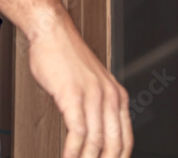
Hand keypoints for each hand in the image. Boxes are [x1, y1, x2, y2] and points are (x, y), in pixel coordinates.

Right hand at [27, 12, 132, 157]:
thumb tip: (91, 137)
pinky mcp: (73, 96)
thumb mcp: (91, 84)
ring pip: (96, 144)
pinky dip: (72, 152)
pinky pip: (78, 133)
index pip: (126, 141)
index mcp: (117, 96)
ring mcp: (92, 97)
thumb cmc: (65, 57)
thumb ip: (95, 108)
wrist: (52, 32)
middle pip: (115, 147)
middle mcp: (109, 97)